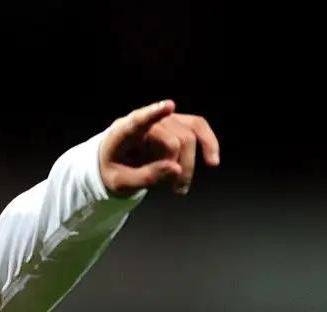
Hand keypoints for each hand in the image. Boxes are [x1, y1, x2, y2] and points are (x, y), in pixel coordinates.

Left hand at [99, 100, 219, 196]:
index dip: (153, 113)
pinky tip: (213, 161)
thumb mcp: (121, 182)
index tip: (168, 106)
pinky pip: (198, 126)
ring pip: (189, 136)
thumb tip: (176, 169)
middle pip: (175, 140)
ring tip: (182, 187)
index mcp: (123, 133)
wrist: (113, 162)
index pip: (138, 120)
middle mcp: (145, 121)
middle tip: (176, 190)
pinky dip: (208, 143)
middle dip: (180, 167)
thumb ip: (145, 176)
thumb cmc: (113, 170)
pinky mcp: (176, 123)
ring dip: (190, 163)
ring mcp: (162, 120)